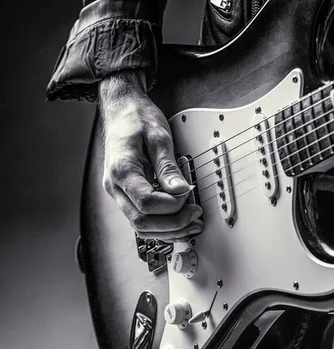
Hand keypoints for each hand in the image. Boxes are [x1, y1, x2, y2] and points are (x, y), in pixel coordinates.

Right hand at [99, 71, 203, 241]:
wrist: (122, 110)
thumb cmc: (138, 118)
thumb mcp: (158, 136)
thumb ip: (168, 167)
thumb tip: (181, 191)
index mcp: (121, 170)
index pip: (146, 203)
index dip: (172, 206)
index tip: (189, 196)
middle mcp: (115, 186)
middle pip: (141, 222)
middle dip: (172, 224)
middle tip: (195, 215)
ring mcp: (119, 193)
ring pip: (140, 227)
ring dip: (168, 231)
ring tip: (192, 224)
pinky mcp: (127, 195)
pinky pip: (142, 219)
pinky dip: (162, 226)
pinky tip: (180, 224)